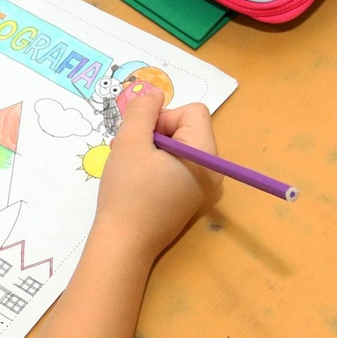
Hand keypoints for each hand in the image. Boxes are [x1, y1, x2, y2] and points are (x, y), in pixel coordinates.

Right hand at [94, 95, 218, 256]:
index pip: (193, 112)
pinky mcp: (189, 198)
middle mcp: (212, 169)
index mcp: (204, 154)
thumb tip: (154, 94)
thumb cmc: (128, 191)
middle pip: (188, 128)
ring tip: (132, 165)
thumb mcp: (130, 142)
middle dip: (156, 132)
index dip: (164, 116)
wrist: (124, 243)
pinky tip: (138, 179)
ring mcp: (202, 187)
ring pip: (179, 146)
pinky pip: (178, 166)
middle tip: (132, 151)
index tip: (143, 137)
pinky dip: (157, 165)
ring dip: (153, 148)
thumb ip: (143, 110)